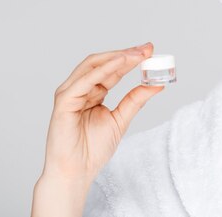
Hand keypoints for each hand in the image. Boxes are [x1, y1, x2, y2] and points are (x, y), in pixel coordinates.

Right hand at [39, 42, 163, 183]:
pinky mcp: (64, 101)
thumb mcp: (121, 119)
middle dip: (126, 54)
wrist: (77, 172)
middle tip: (147, 49)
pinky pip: (85, 80)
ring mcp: (70, 93)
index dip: (131, 58)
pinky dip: (103, 69)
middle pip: (103, 63)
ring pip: (93, 66)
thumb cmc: (92, 149)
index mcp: (93, 91)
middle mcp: (80, 88)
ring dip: (116, 57)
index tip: (150, 51)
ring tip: (137, 54)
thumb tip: (156, 84)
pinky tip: (120, 63)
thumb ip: (136, 100)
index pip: (112, 69)